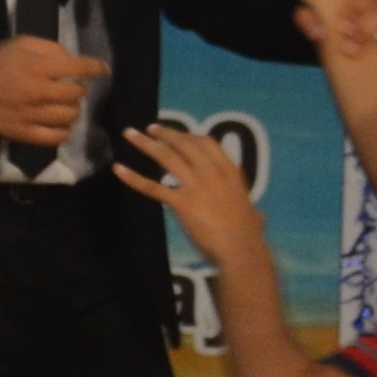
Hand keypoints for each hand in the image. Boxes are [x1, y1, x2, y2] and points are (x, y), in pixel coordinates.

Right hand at [0, 36, 94, 149]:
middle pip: (76, 94)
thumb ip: (48, 48)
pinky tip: (59, 124)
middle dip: (77, 88)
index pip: (79, 68)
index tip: (103, 69)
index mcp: (39, 67)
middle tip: (69, 87)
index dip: (96, 67)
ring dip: (72, 109)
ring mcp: (32, 115)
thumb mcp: (18, 43)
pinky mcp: (24, 133)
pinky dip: (63, 131)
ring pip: (70, 116)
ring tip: (64, 106)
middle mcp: (40, 92)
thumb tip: (71, 59)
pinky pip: (56, 137)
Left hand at [114, 123, 265, 269]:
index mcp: (229, 171)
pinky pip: (153, 187)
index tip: (177, 134)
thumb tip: (258, 216)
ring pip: (167, 158)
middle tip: (150, 128)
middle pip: (184, 144)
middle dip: (165, 134)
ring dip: (146, 144)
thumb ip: (252, 211)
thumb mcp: (252, 215)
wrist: (240, 248)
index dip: (189, 136)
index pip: (207, 143)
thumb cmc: (248, 235)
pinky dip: (133, 177)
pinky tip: (118, 169)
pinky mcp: (181, 202)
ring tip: (130, 135)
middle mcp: (212, 172)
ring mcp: (196, 185)